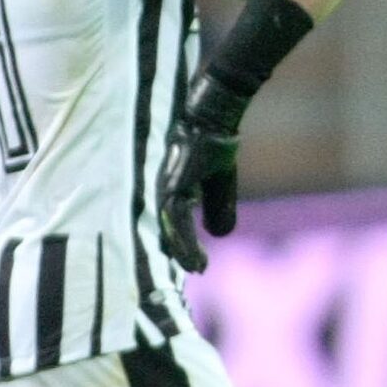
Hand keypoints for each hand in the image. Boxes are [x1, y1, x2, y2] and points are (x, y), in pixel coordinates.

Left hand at [157, 72, 248, 272]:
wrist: (212, 117)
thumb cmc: (215, 144)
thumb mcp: (221, 181)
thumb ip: (218, 206)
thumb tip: (219, 235)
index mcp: (174, 191)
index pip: (174, 224)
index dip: (184, 244)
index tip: (199, 264)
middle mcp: (165, 192)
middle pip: (167, 230)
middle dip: (180, 252)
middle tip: (197, 269)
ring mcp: (166, 189)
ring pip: (171, 230)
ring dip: (182, 251)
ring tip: (197, 267)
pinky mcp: (172, 186)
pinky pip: (176, 221)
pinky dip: (184, 241)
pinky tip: (193, 255)